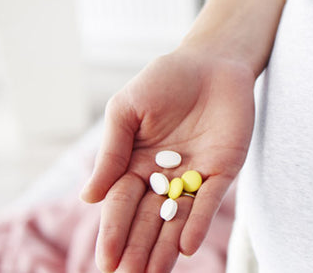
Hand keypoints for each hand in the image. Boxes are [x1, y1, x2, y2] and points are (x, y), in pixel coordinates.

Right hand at [80, 48, 255, 271]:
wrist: (211, 60)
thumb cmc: (163, 80)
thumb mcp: (127, 110)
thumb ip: (112, 152)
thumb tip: (88, 198)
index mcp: (134, 164)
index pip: (121, 206)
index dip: (114, 233)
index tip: (106, 262)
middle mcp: (164, 176)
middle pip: (148, 220)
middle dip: (138, 249)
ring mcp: (194, 176)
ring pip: (177, 220)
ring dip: (165, 248)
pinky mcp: (223, 170)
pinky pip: (209, 201)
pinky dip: (198, 223)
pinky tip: (186, 246)